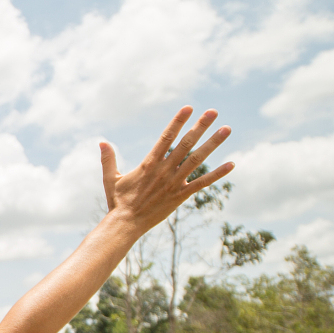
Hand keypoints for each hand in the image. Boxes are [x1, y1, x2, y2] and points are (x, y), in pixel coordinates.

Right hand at [100, 107, 233, 234]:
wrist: (126, 225)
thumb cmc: (118, 202)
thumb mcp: (111, 178)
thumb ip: (109, 159)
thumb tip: (102, 142)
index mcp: (149, 163)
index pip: (166, 137)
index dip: (178, 121)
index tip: (189, 108)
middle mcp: (164, 170)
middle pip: (186, 144)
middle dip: (200, 126)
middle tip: (213, 111)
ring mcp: (174, 183)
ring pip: (197, 160)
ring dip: (213, 144)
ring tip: (227, 129)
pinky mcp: (180, 196)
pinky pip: (202, 183)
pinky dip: (217, 174)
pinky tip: (231, 164)